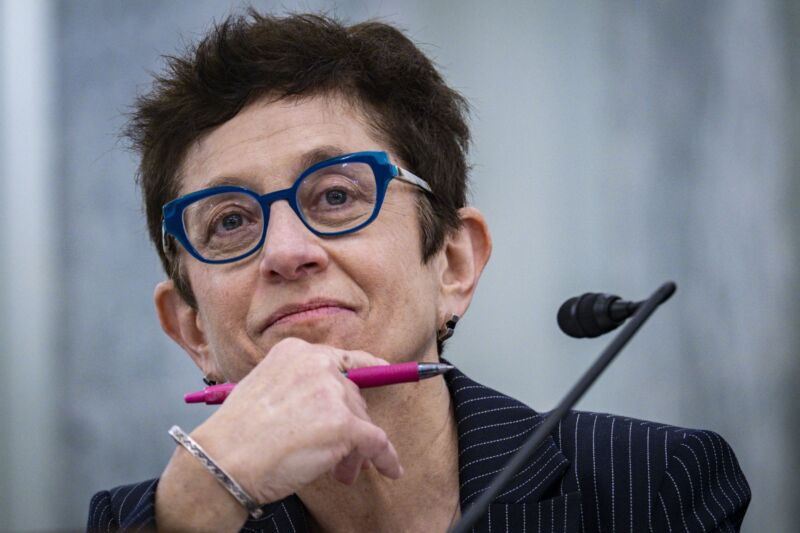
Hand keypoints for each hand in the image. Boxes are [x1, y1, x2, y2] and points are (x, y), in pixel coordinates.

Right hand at [191, 337, 403, 503]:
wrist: (225, 460)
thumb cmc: (237, 435)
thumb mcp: (265, 389)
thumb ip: (300, 387)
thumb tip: (336, 406)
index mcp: (296, 352)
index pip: (342, 358)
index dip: (367, 365)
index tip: (383, 368)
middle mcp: (317, 365)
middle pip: (352, 395)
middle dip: (349, 425)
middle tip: (339, 454)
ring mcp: (331, 393)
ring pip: (361, 420)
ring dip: (354, 448)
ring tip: (339, 471)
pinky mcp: (343, 423)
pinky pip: (377, 441)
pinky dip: (386, 458)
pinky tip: (390, 469)